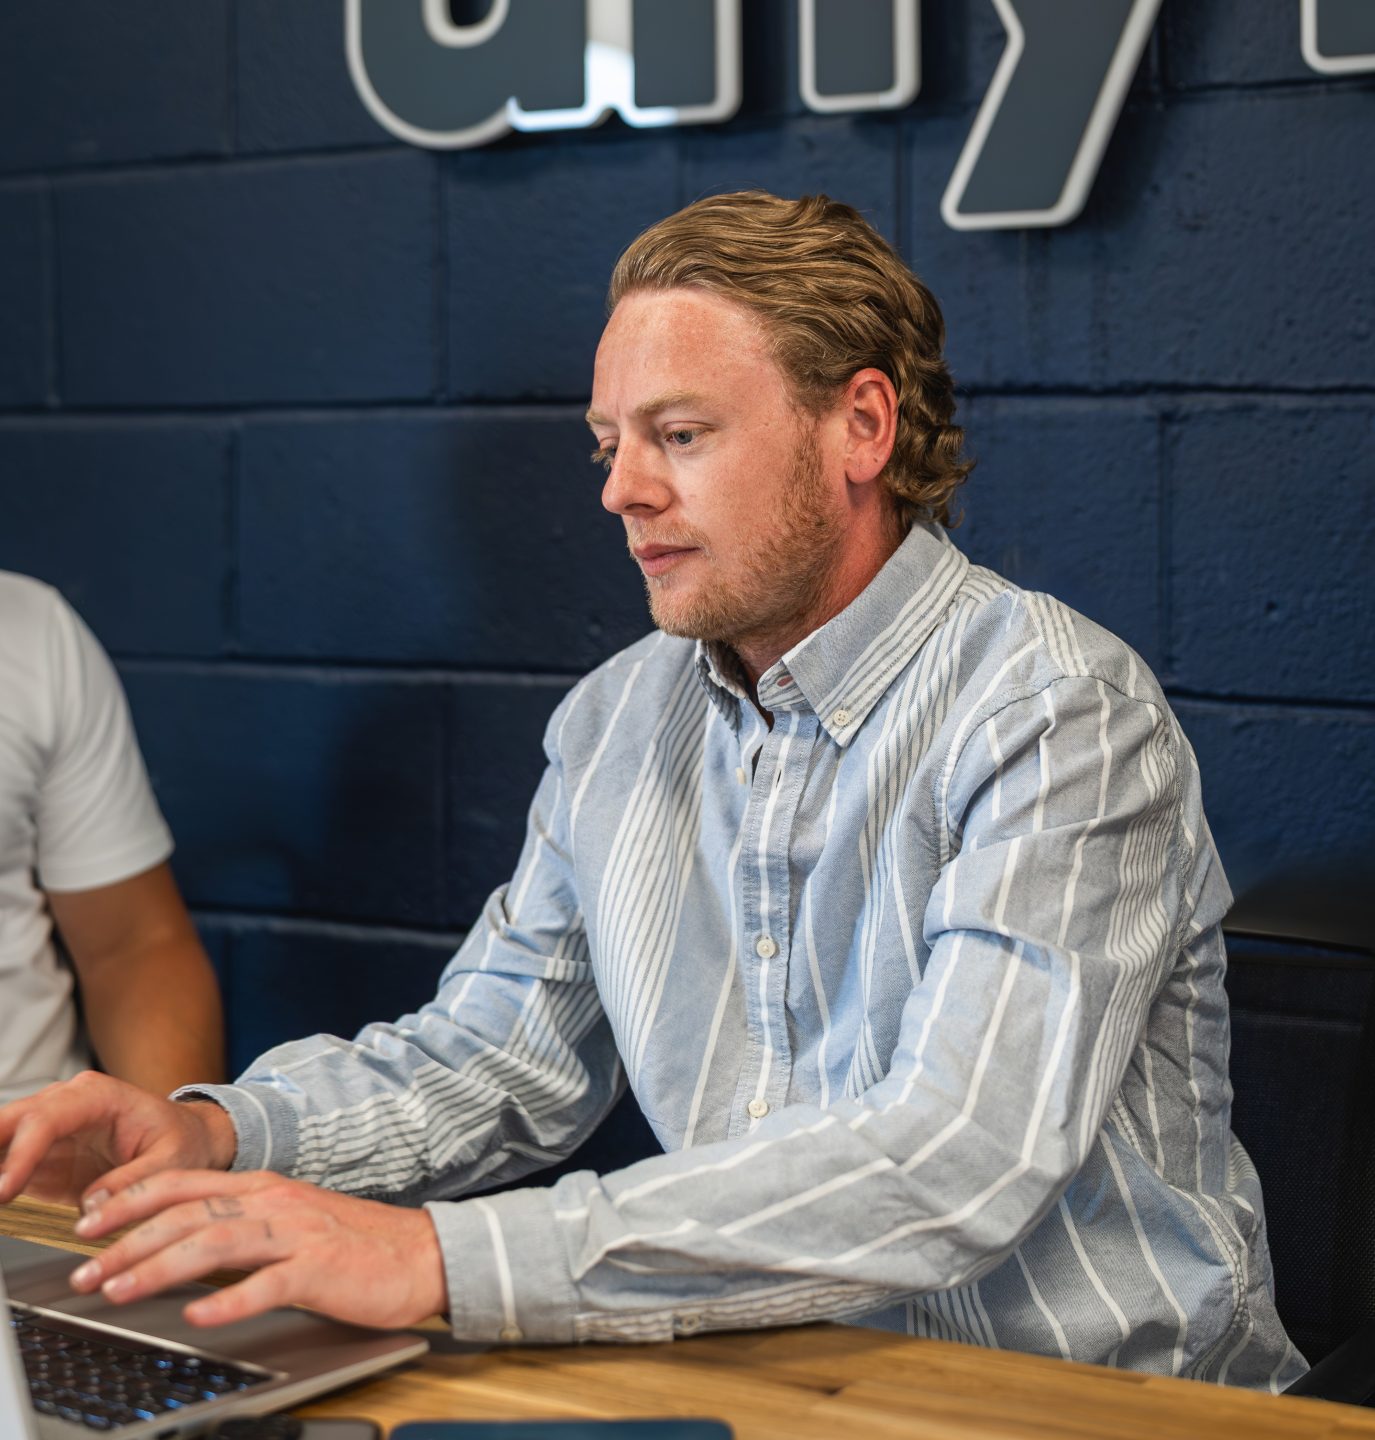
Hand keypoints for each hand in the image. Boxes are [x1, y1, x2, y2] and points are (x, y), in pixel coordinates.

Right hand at [0, 1070, 235, 1207]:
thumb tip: (92, 1205)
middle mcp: (65, 1103)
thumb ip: (134, 1181)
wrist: (187, 1140)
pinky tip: (1, 1203)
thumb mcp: (173, 1161)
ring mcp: (49, 1128)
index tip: (5, 1191)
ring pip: (2, 1139)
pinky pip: (5, 1165)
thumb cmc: (181, 1142)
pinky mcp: (41, 1156)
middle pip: (11, 1121)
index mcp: (97, 1095)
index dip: (21, 1154)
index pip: (46, 1119)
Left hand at [69, 1170, 446, 1328]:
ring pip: (217, 1243)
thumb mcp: (291, 1221)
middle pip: (189, 1214)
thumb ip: (241, 1225)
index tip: (87, 1220)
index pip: (184, 1182)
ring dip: (161, 1267)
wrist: (422, 1253)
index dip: (131, 1199)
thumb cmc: (354, 1244)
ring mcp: (299, 1234)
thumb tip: (177, 1245)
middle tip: (84, 1271)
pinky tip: (200, 1318)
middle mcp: (276, 1203)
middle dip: (128, 1242)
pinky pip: (269, 1284)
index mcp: (265, 1188)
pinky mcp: (321, 1269)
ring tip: (120, 1290)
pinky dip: (231, 1301)